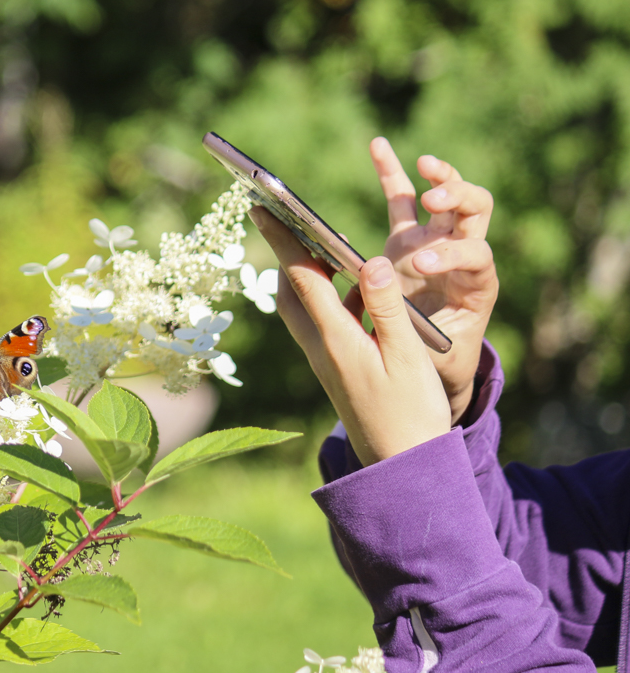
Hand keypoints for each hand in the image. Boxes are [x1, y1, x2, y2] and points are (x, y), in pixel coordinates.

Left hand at [251, 206, 451, 465]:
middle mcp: (321, 347)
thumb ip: (389, 307)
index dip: (283, 238)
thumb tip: (371, 261)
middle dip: (286, 252)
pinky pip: (325, 320)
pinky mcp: (336, 367)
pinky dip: (332, 296)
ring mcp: (325, 358)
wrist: (401, 467)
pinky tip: (356, 287)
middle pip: (291, 290)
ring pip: (305, 306)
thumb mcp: (407, 356)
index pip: (301, 278)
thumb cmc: (410, 413)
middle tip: (284, 216)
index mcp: (335, 339)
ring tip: (321, 242)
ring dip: (310, 273)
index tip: (261, 205)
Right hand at [371, 137, 497, 423]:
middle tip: (433, 202)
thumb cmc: (431, 364)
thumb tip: (373, 287)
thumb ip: (400, 321)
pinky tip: (377, 145)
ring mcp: (435, 243)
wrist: (431, 367)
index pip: (476, 255)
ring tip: (424, 166)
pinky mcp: (407, 240)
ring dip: (440, 176)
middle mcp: (463, 256)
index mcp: (477, 287)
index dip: (451, 254)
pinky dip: (392, 170)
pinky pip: (403, 197)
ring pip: (449, 194)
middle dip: (457, 198)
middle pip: (476, 209)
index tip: (421, 265)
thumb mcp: (424, 354)